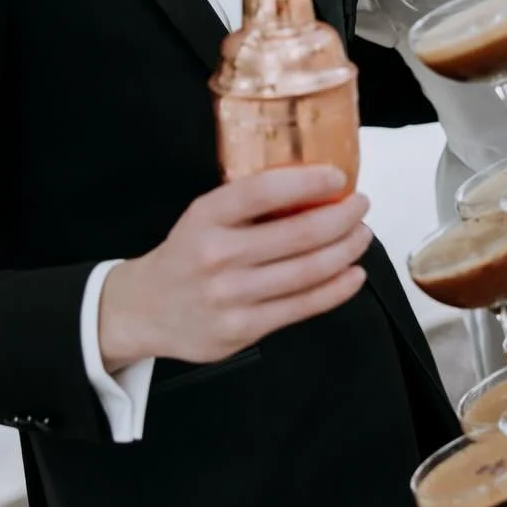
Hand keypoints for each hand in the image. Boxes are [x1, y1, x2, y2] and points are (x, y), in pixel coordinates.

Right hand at [99, 166, 371, 371]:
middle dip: (342, 217)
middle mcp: (218, 254)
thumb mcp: (204, 217)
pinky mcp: (243, 328)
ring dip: (346, 251)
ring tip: (360, 236)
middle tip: (360, 207)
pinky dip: (336, 289)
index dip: (309, 182)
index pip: (264, 191)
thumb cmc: (186, 256)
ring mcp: (231, 295)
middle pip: (299, 234)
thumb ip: (249, 206)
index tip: (338, 178)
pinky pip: (303, 306)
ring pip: (308, 271)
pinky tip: (352, 275)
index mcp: (206, 216)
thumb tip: (316, 189)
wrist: (145, 309)